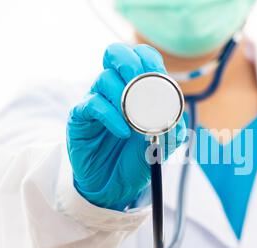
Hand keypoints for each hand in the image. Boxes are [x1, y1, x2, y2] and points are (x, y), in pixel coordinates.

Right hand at [66, 43, 185, 209]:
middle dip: (131, 64)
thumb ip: (173, 126)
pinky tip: (123, 131)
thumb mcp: (165, 143)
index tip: (159, 76)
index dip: (149, 59)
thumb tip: (176, 113)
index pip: (140, 56)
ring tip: (135, 122)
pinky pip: (93, 105)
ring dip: (123, 97)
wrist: (116, 185)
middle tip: (142, 85)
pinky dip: (111, 116)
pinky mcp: (80, 117)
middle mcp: (115, 88)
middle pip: (115, 53)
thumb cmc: (139, 158)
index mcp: (137, 88)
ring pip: (104, 79)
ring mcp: (96, 100)